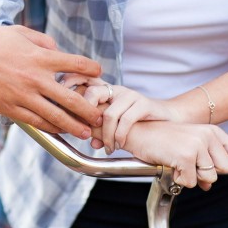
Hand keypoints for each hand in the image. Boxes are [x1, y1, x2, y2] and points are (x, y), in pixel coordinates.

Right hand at [0, 26, 102, 138]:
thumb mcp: (20, 32)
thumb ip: (43, 41)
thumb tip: (58, 51)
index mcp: (40, 56)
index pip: (76, 64)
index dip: (92, 69)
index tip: (98, 73)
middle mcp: (35, 78)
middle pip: (72, 98)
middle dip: (90, 110)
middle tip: (100, 116)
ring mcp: (23, 95)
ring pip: (56, 116)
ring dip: (74, 126)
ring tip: (85, 132)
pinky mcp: (10, 108)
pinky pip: (36, 122)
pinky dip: (51, 128)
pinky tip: (60, 131)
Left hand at [58, 77, 182, 152]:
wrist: (166, 119)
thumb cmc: (139, 123)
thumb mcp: (117, 124)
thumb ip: (103, 129)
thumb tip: (91, 142)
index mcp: (107, 91)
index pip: (85, 79)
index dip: (71, 83)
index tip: (60, 99)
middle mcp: (117, 89)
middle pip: (93, 92)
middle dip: (85, 113)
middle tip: (85, 133)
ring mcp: (130, 95)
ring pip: (109, 114)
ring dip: (106, 136)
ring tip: (108, 148)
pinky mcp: (144, 104)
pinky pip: (126, 120)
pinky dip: (120, 136)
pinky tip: (119, 145)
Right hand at [119, 120, 227, 189]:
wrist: (138, 132)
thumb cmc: (162, 140)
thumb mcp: (188, 147)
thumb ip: (203, 164)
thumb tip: (208, 185)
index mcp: (212, 130)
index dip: (224, 164)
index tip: (209, 164)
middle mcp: (207, 135)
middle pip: (225, 169)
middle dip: (207, 173)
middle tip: (188, 164)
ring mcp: (197, 145)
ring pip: (210, 178)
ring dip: (192, 177)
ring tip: (177, 163)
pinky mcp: (186, 156)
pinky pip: (191, 182)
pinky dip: (179, 179)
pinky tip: (170, 165)